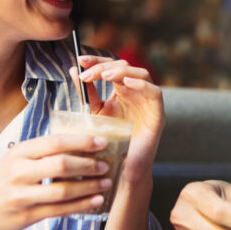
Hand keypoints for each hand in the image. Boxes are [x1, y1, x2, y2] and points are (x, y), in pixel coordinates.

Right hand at [0, 133, 112, 229]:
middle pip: (61, 165)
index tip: (102, 142)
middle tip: (106, 165)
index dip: (81, 141)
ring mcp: (22, 195)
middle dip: (88, 165)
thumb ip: (40, 152)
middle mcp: (19, 172)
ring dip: (89, 187)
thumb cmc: (2, 182)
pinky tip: (96, 201)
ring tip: (106, 183)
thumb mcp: (14, 160)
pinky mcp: (27, 215)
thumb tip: (79, 143)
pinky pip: (60, 210)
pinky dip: (81, 205)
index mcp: (19, 153)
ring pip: (62, 190)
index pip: (54, 142)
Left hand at [72, 55, 164, 183]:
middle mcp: (136, 92)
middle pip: (125, 67)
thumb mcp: (94, 113)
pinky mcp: (158, 113)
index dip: (97, 61)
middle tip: (87, 73)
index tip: (80, 60)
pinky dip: (142, 84)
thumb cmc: (109, 142)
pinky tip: (126, 82)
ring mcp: (148, 101)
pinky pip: (155, 92)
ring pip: (141, 74)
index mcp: (122, 90)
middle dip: (105, 67)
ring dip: (122, 72)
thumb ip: (86, 92)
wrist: (121, 168)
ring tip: (104, 76)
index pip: (111, 67)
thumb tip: (73, 70)